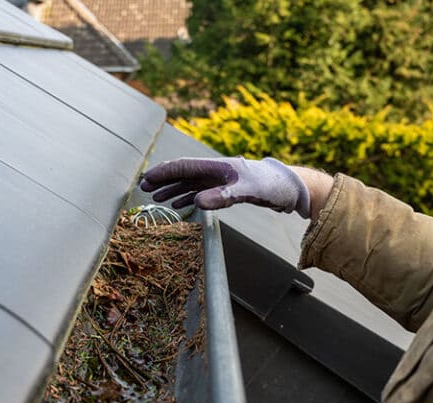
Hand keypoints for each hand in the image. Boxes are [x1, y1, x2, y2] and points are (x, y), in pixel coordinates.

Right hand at [140, 156, 310, 217]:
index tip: (146, 180)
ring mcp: (220, 179)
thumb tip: (196, 203)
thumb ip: (223, 196)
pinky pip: (200, 191)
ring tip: (156, 197)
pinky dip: (187, 197)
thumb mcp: (248, 191)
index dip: (163, 173)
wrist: (289, 187)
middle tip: (143, 189)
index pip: (183, 167)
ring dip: (172, 189)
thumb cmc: (271, 185)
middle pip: (182, 173)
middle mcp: (215, 170)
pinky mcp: (226, 189)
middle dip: (162, 180)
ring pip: (189, 183)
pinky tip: (179, 205)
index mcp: (217, 165)